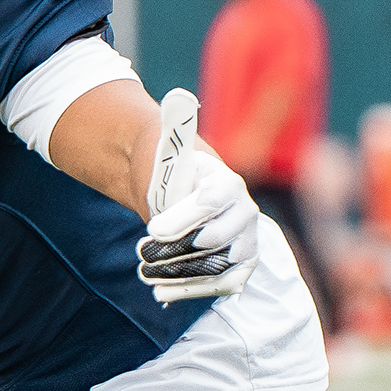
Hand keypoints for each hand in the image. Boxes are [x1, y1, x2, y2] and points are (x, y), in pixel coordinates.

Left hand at [137, 87, 259, 302]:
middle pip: (215, 240)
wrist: (179, 198)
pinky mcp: (237, 269)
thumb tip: (179, 97)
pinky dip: (191, 292)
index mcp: (228, 183)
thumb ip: (176, 124)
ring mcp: (244, 244)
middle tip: (145, 251)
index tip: (151, 228)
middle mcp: (245, 215)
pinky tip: (160, 293)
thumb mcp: (170, 148)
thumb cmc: (171, 172)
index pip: (212, 200)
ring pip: (218, 267)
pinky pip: (220, 286)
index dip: (183, 216)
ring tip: (147, 274)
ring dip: (181, 274)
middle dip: (177, 250)